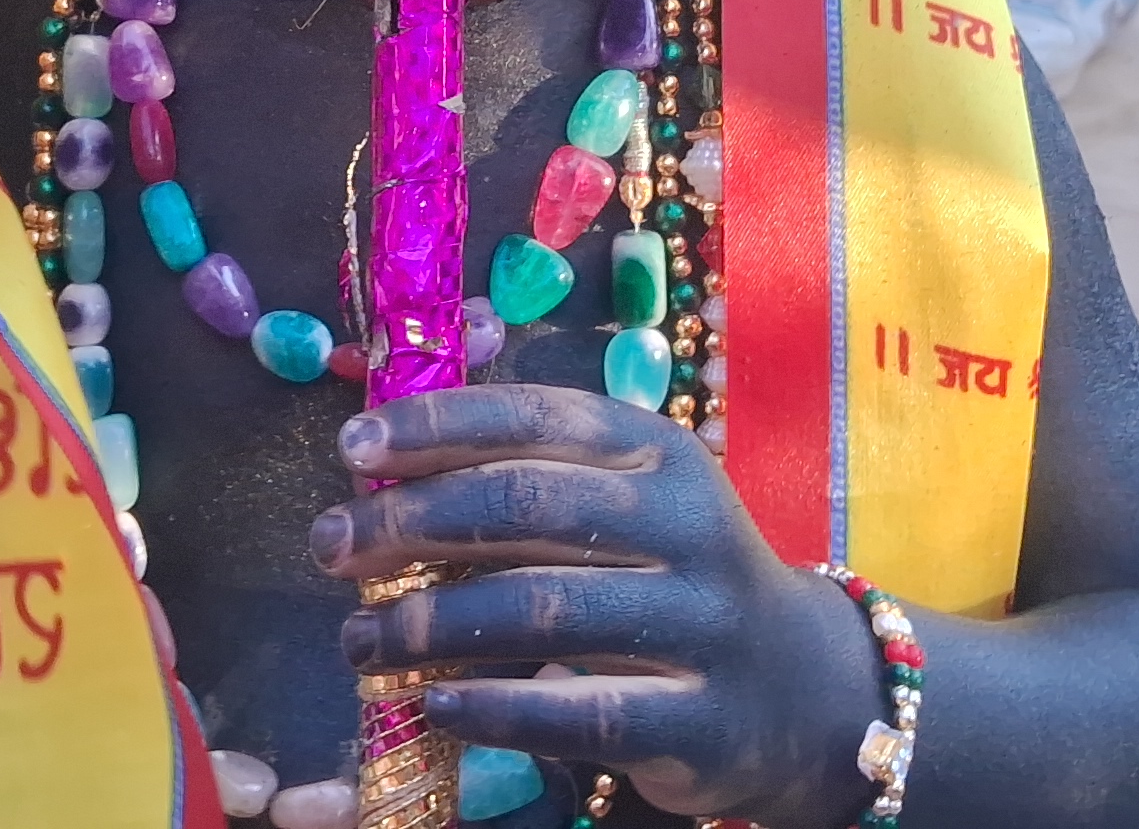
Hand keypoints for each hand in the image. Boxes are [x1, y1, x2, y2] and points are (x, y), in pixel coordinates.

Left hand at [317, 387, 889, 827]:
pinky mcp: (700, 719)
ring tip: (360, 640)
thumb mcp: (630, 502)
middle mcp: (686, 525)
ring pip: (542, 609)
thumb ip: (531, 477)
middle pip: (525, 507)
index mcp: (657, 454)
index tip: (352, 447)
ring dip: (429, 625)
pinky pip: (578, 712)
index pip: (534, 418)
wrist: (805, 686)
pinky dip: (494, 707)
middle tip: (332, 549)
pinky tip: (435, 702)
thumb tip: (382, 471)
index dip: (435, 425)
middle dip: (410, 524)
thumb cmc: (676, 577)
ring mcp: (700, 623)